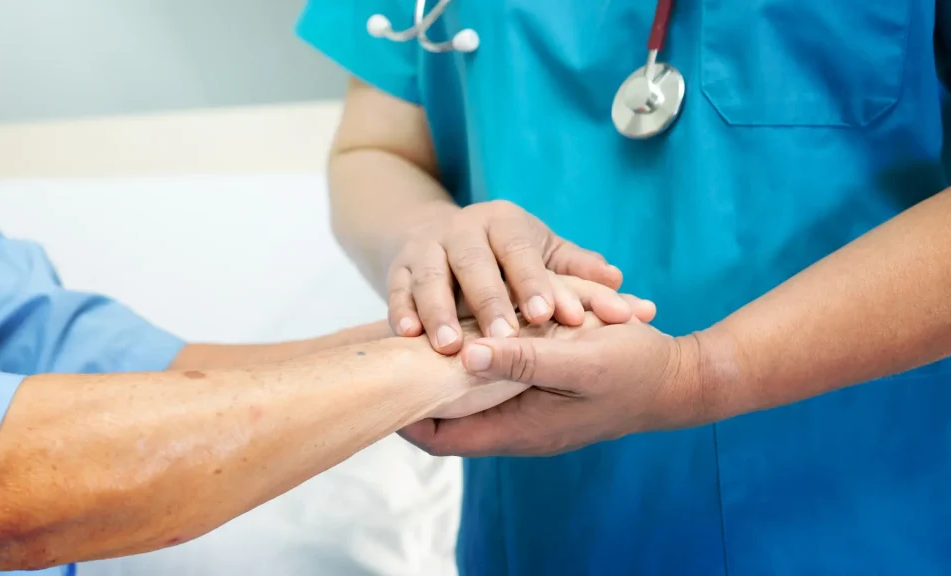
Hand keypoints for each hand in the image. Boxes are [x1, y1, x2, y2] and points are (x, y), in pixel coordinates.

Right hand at [388, 200, 623, 352]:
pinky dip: (401, 312)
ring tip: (451, 348)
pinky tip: (409, 338)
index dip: (533, 281)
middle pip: (474, 262)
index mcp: (503, 221)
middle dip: (488, 301)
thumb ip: (576, 268)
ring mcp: (425, 247)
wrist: (444, 238)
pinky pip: (396, 290)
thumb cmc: (507, 255)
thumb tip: (617, 280)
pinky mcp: (397, 268)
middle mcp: (462, 229)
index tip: (549, 315)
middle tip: (506, 339)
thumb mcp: (542, 253)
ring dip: (438, 312)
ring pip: (429, 276)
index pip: (519, 249)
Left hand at [404, 322, 705, 455]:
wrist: (679, 379)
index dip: (405, 414)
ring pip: (469, 396)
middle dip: (420, 387)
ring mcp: (528, 411)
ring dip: (448, 369)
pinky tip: (467, 324)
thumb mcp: (579, 359)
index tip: (381, 378)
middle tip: (394, 347)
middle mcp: (516, 427)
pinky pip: (494, 380)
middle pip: (447, 418)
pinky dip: (477, 358)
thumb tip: (465, 354)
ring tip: (420, 332)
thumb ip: (523, 359)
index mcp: (519, 429)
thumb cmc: (634, 370)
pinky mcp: (539, 392)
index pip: (440, 437)